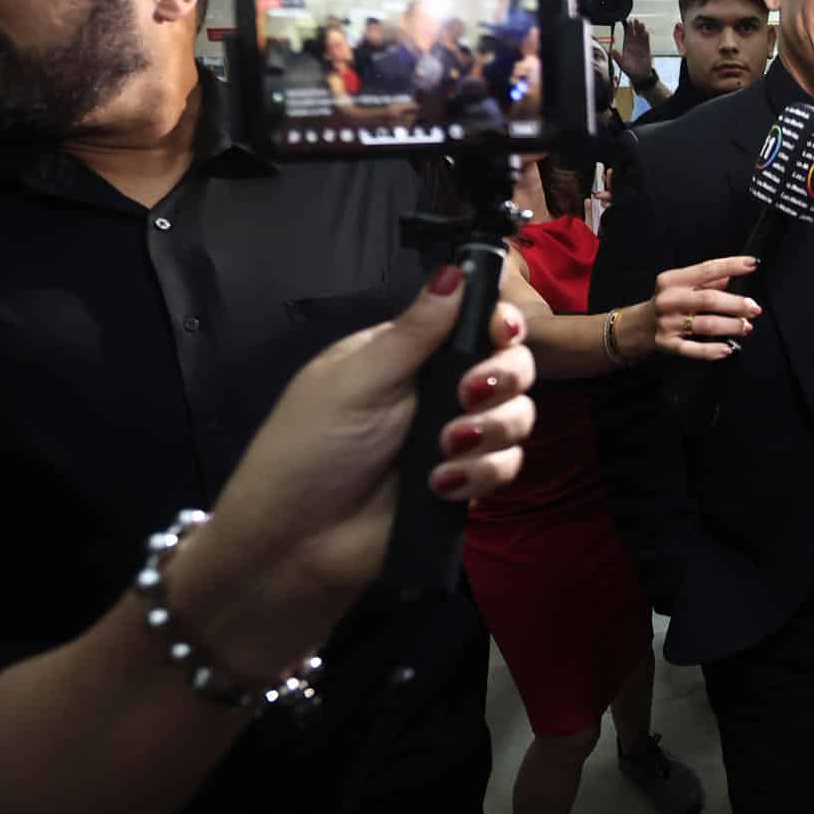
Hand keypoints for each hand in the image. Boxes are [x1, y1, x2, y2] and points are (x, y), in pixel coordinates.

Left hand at [174, 273, 536, 675]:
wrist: (296, 544)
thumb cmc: (311, 449)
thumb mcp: (357, 380)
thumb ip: (414, 331)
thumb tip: (456, 269)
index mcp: (407, 353)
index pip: (473, 321)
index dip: (499, 321)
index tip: (503, 330)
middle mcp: (437, 390)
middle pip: (510, 365)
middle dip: (502, 378)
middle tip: (470, 394)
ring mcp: (454, 439)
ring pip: (517, 417)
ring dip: (492, 430)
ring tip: (447, 447)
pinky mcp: (465, 485)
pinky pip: (506, 466)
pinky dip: (483, 474)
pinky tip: (442, 485)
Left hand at [609, 19, 654, 82]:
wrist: (640, 76)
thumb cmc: (630, 71)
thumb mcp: (622, 65)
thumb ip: (618, 58)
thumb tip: (612, 51)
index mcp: (627, 47)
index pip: (627, 35)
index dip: (628, 29)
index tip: (629, 22)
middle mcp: (634, 45)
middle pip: (634, 33)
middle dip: (635, 26)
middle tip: (635, 20)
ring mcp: (641, 47)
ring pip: (641, 36)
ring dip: (641, 30)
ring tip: (641, 24)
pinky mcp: (647, 50)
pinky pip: (647, 42)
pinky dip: (646, 37)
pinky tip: (646, 32)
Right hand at [616, 255, 763, 362]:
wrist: (637, 327)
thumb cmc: (667, 303)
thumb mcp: (681, 286)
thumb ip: (706, 281)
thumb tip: (732, 275)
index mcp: (672, 280)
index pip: (707, 269)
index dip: (731, 265)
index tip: (752, 264)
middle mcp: (668, 300)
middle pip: (709, 300)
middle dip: (735, 304)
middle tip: (754, 308)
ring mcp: (667, 323)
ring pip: (706, 325)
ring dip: (730, 326)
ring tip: (746, 327)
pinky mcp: (667, 344)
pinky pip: (694, 349)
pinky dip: (712, 350)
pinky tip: (727, 349)